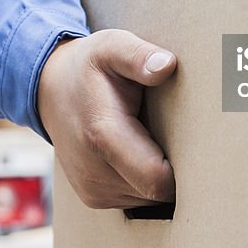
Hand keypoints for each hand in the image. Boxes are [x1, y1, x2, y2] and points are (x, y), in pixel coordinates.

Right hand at [37, 29, 176, 208]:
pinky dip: (144, 181)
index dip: (185, 168)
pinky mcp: (93, 197)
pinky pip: (135, 200)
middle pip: (157, 192)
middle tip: (179, 136)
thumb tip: (167, 65)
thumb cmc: (89, 66)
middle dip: (176, 171)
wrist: (49, 89)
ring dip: (159, 177)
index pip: (157, 179)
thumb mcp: (112, 47)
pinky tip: (140, 152)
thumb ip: (138, 56)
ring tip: (155, 140)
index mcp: (103, 135)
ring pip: (149, 200)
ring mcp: (92, 189)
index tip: (198, 144)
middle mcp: (94, 171)